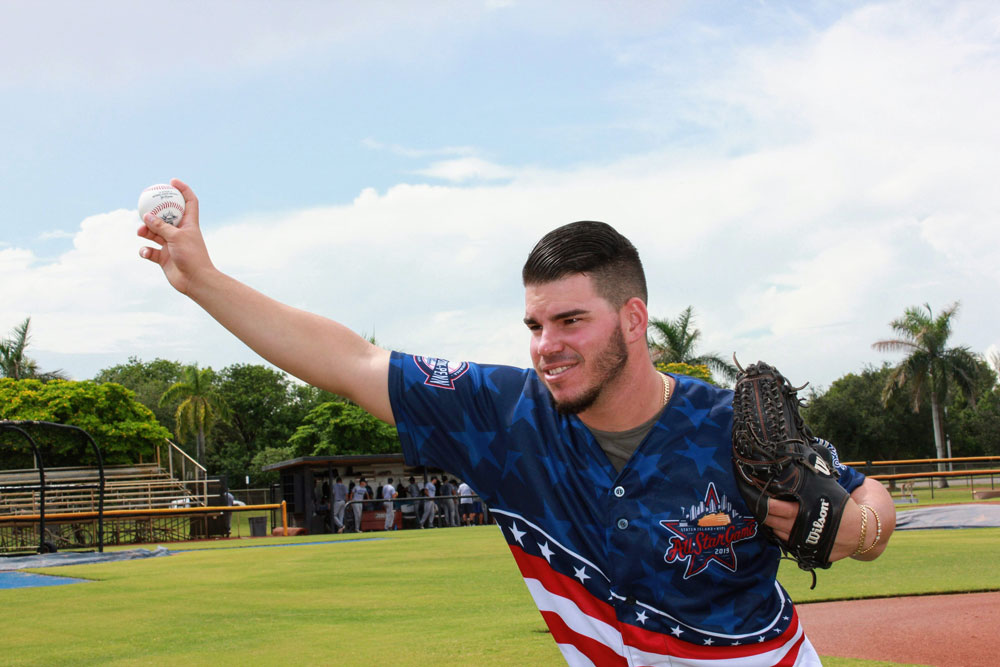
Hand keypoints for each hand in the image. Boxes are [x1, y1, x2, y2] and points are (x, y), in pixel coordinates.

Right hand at [137, 178, 215, 294]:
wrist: (195, 281)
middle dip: (153, 213)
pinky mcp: (164, 258)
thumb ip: (161, 226)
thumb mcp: (176, 237)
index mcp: (189, 224)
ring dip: (145, 231)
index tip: (171, 182)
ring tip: (141, 231)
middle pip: (165, 217)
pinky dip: (146, 250)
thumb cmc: (192, 257)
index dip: (183, 190)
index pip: (190, 202)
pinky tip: (146, 252)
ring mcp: (171, 245)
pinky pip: (150, 251)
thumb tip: (146, 215)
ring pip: (154, 233)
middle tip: (143, 210)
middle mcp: (180, 233)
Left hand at [765, 497, 869, 561]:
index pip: (779, 508)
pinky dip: (781, 534)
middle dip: (763, 513)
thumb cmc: (844, 508)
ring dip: (771, 525)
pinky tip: (778, 526)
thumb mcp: (829, 493)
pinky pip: (788, 543)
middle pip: (774, 522)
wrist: (863, 532)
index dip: (766, 504)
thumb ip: (811, 487)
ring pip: (779, 533)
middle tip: (756, 504)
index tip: (757, 496)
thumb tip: (797, 467)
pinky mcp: (808, 552)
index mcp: (808, 512)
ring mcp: (806, 543)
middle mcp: (805, 529)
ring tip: (764, 514)